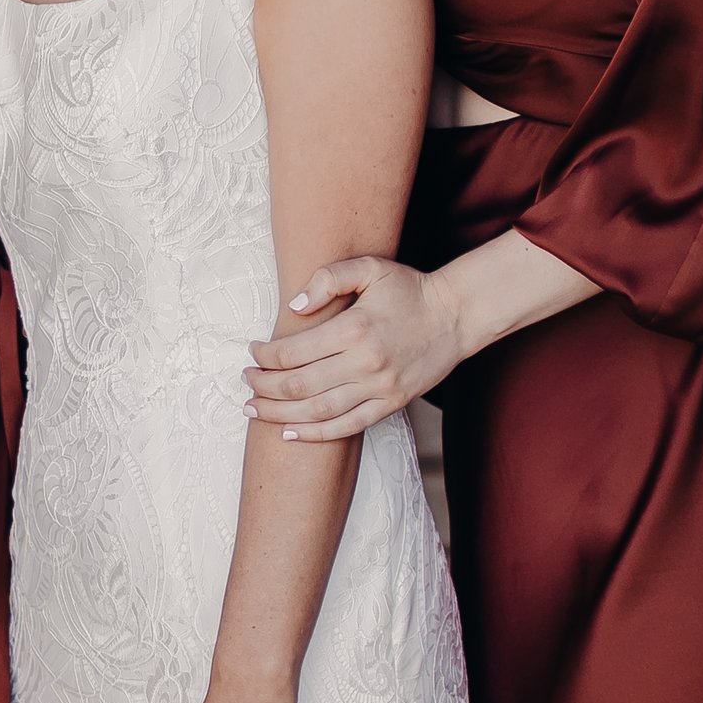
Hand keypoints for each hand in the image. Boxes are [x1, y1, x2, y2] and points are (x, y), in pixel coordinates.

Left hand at [243, 255, 458, 442]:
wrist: (457, 315)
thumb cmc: (410, 289)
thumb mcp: (370, 268)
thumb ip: (328, 279)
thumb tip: (294, 307)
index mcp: (354, 328)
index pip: (293, 352)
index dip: (265, 356)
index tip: (252, 352)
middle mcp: (364, 362)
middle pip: (298, 385)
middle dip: (263, 386)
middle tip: (245, 381)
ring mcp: (379, 388)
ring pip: (317, 411)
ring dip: (279, 413)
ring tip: (254, 409)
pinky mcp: (391, 404)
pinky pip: (347, 427)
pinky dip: (315, 434)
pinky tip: (289, 433)